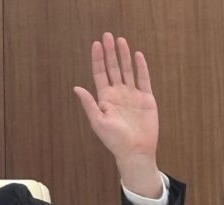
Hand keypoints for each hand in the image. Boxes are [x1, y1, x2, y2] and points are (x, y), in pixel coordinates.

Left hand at [74, 32, 161, 197]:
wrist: (135, 151)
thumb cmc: (114, 140)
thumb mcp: (98, 122)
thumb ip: (89, 104)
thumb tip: (76, 88)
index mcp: (104, 99)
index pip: (100, 74)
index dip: (97, 59)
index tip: (96, 44)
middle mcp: (118, 94)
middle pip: (113, 68)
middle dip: (110, 52)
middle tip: (107, 35)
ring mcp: (132, 95)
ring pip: (128, 70)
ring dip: (124, 55)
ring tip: (120, 40)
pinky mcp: (146, 98)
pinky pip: (143, 79)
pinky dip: (141, 67)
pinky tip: (137, 55)